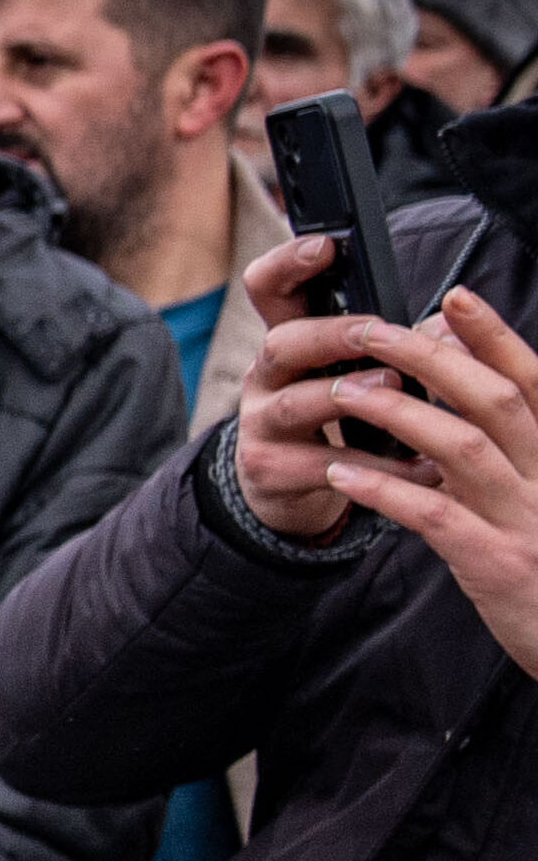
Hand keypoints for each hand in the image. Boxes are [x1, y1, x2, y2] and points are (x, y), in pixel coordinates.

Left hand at [257, 286, 537, 674]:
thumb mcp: (536, 493)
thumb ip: (507, 446)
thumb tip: (457, 382)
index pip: (533, 380)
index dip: (493, 336)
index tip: (451, 297)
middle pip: (494, 398)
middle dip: (430, 358)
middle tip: (369, 331)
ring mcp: (527, 518)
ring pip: (462, 446)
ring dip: (397, 413)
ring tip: (342, 393)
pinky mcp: (497, 562)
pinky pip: (435, 514)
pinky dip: (386, 489)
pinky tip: (342, 475)